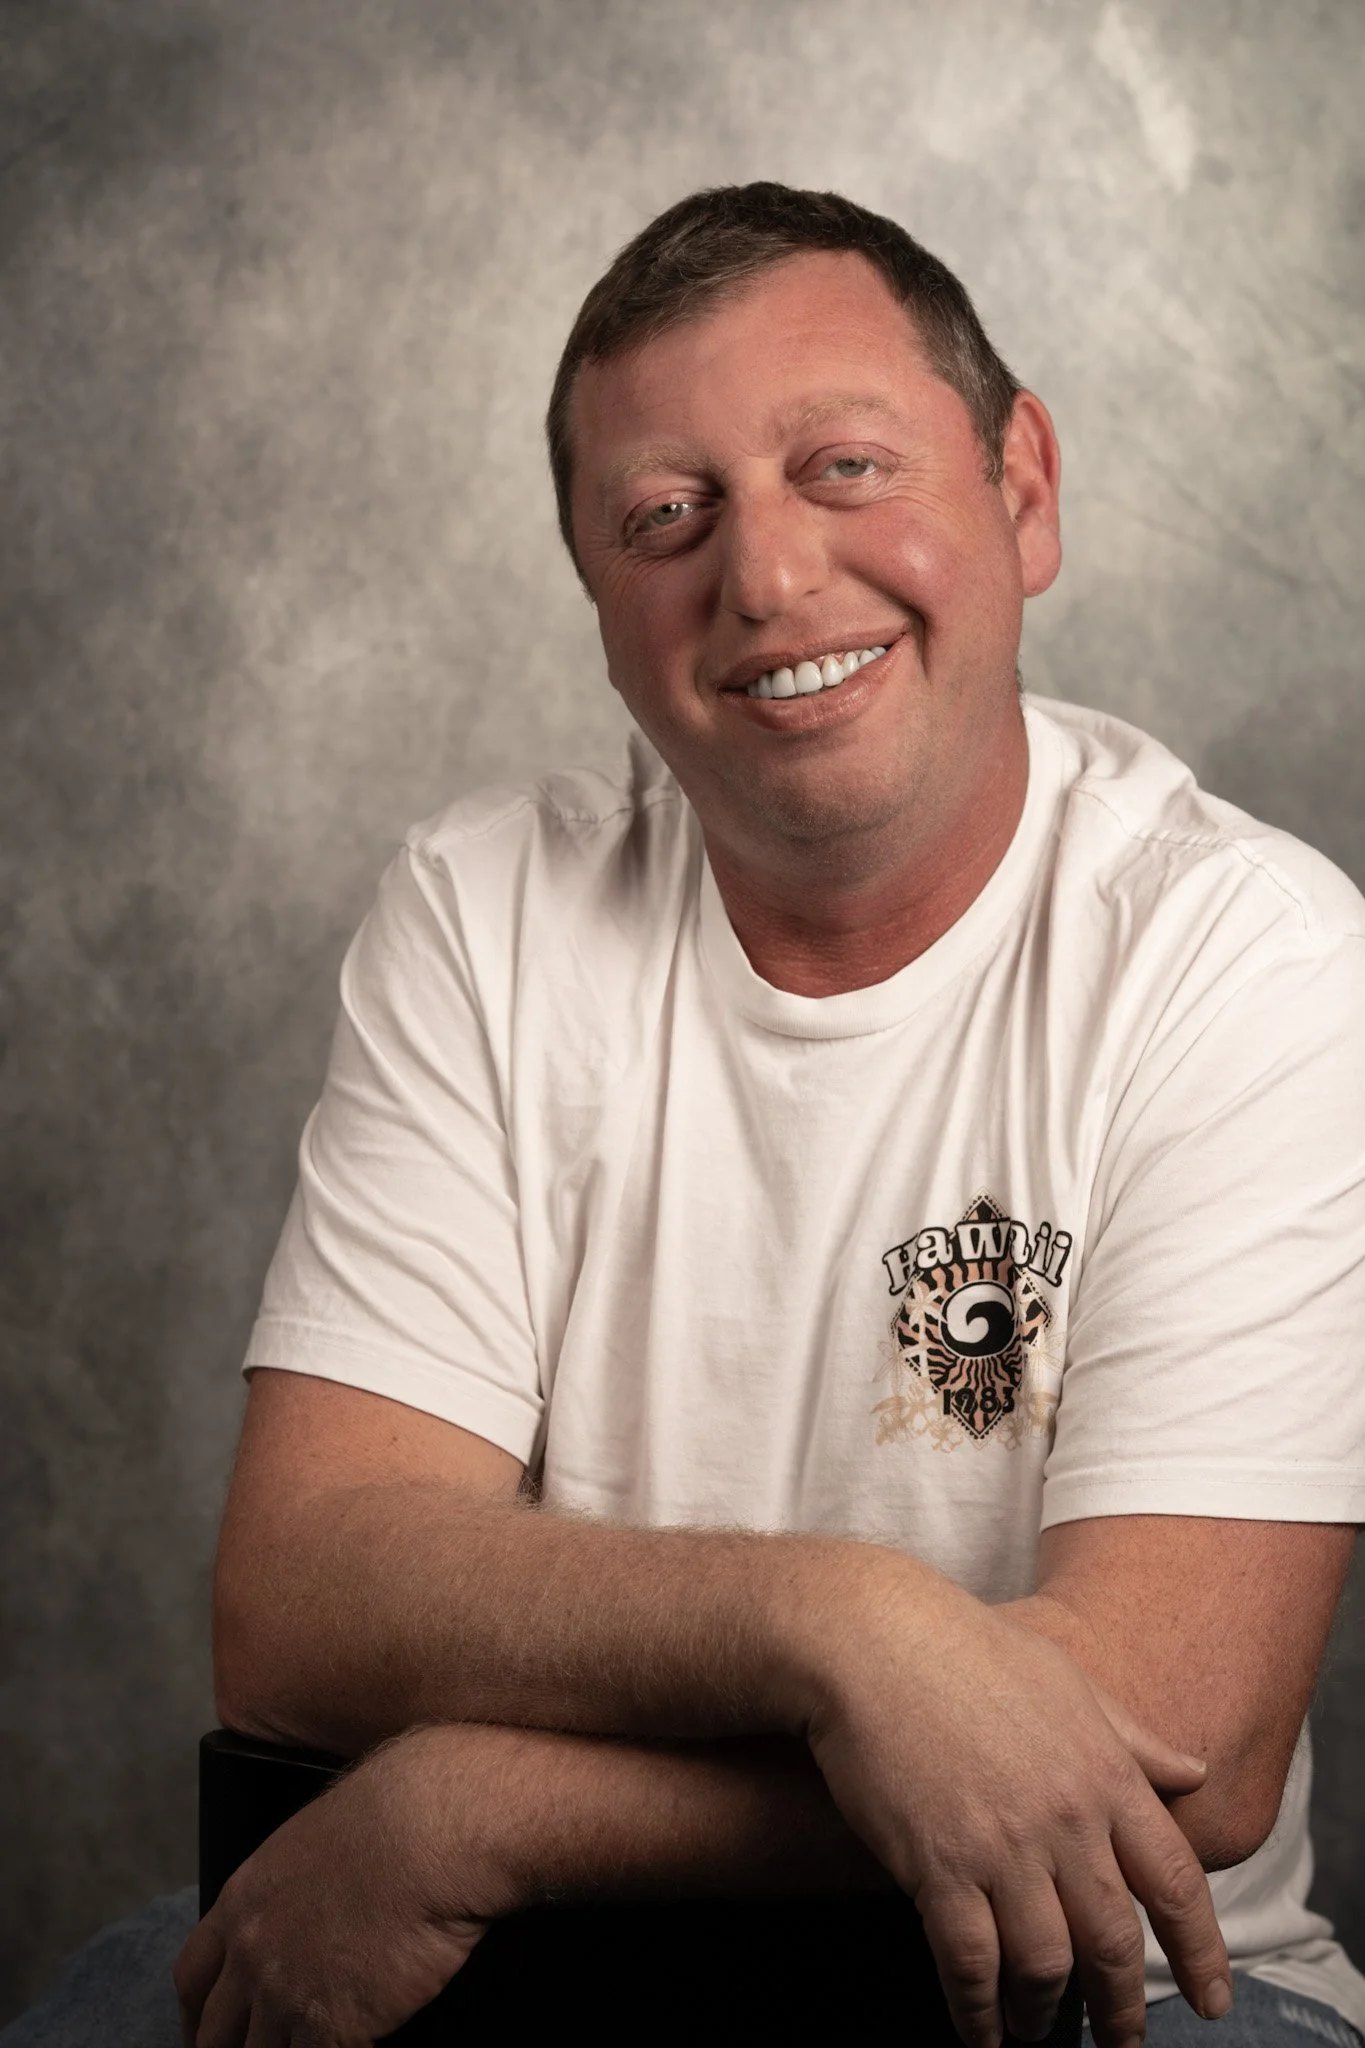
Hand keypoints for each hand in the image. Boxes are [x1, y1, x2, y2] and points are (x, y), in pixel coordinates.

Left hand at [174, 1726, 519, 2046]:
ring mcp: (286, 1997)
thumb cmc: (391, 1815)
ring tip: (307, 2045)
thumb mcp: (313, 1841)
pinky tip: (352, 2042)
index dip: (196, 2016)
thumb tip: (304, 1911)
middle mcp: (252, 1955)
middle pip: (214, 2033)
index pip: (192, 1978)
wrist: (429, 1832)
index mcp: (242, 1902)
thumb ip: (290, 1889)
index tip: (205, 2034)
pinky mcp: (333, 2027)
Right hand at [804, 1563, 1229, 2047]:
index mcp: (1106, 1773)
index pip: (1176, 1881)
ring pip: (1045, 1965)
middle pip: (1114, 1941)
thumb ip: (1133, 1738)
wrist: (874, 1640)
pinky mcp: (938, 1866)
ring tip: (1037, 2027)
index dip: (1201, 1952)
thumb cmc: (969, 1650)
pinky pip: (970, 1964)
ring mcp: (1002, 1847)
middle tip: (1121, 2040)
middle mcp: (1065, 1819)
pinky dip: (978, 2012)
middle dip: (1122, 2006)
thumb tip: (1195, 1770)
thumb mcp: (1067, 1681)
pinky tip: (979, 2030)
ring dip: (1045, 2013)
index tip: (1212, 2000)